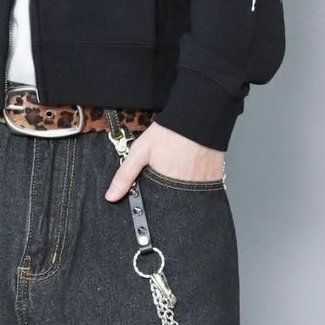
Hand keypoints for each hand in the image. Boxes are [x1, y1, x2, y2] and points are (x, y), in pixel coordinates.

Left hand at [103, 121, 225, 200]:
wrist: (197, 117)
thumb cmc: (169, 133)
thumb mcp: (140, 151)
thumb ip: (125, 175)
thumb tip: (111, 196)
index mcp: (164, 185)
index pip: (155, 206)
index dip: (151, 202)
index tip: (148, 196)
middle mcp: (183, 190)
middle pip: (171, 203)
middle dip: (166, 196)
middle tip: (165, 176)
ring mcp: (200, 186)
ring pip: (187, 197)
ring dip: (181, 191)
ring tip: (178, 171)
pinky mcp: (213, 180)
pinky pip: (202, 190)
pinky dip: (196, 185)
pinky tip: (191, 171)